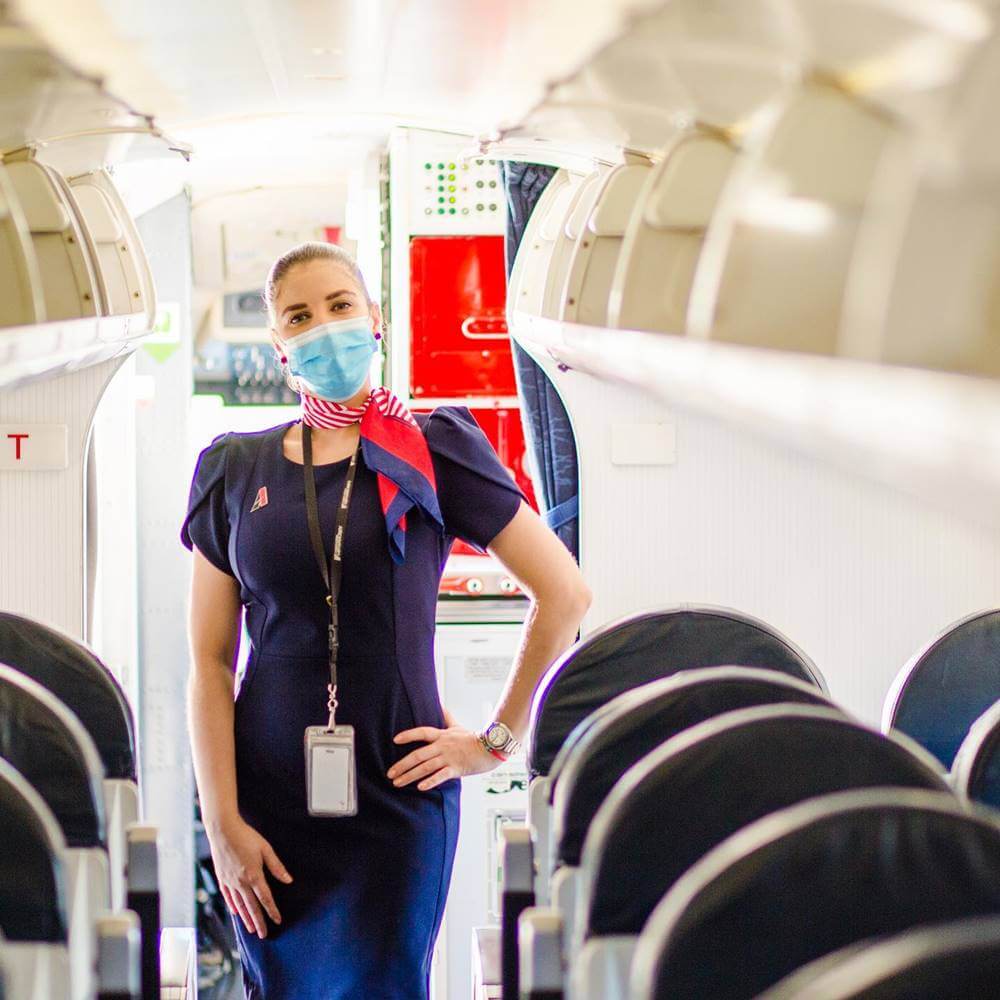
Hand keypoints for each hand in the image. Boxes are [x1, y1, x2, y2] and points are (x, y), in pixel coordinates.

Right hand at [207, 815, 292, 938]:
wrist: (223, 830)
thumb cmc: (246, 837)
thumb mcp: (265, 848)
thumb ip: (276, 866)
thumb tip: (288, 880)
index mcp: (254, 875)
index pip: (265, 898)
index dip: (272, 911)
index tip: (277, 921)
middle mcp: (240, 882)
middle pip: (251, 907)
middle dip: (258, 922)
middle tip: (263, 934)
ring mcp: (229, 882)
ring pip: (239, 905)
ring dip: (246, 918)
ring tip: (251, 929)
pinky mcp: (222, 878)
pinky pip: (228, 897)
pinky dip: (233, 907)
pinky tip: (236, 913)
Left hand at [388, 721, 498, 791]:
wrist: (491, 747)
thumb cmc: (473, 738)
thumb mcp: (458, 726)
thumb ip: (447, 717)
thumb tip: (440, 705)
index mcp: (442, 736)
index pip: (422, 732)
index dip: (408, 735)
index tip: (395, 739)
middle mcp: (443, 746)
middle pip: (418, 755)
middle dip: (402, 765)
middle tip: (390, 773)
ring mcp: (449, 758)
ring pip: (426, 767)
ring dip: (410, 775)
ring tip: (398, 783)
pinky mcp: (457, 769)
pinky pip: (441, 775)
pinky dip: (430, 781)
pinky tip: (420, 787)